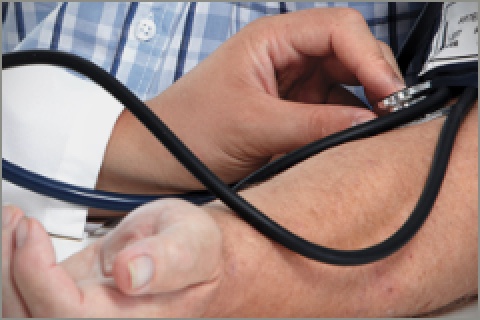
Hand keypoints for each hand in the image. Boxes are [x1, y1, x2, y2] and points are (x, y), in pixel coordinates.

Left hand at [2, 200, 223, 316]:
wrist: (192, 252)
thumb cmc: (196, 249)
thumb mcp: (193, 241)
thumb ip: (170, 258)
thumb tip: (131, 274)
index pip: (67, 316)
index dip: (37, 277)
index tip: (32, 231)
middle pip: (34, 317)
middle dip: (11, 270)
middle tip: (16, 222)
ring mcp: (84, 313)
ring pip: (24, 309)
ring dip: (8, 267)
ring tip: (12, 223)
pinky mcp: (71, 296)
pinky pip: (30, 293)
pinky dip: (15, 265)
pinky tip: (20, 236)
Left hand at [96, 8, 404, 194]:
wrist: (156, 156)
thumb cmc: (187, 128)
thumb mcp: (253, 126)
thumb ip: (313, 125)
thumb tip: (367, 122)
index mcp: (271, 39)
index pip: (339, 29)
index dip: (370, 57)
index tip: (389, 93)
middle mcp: (284, 55)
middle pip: (350, 52)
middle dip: (375, 78)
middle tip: (392, 113)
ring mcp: (290, 83)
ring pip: (345, 82)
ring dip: (365, 102)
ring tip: (378, 128)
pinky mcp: (290, 109)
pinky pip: (331, 109)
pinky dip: (348, 122)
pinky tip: (354, 137)